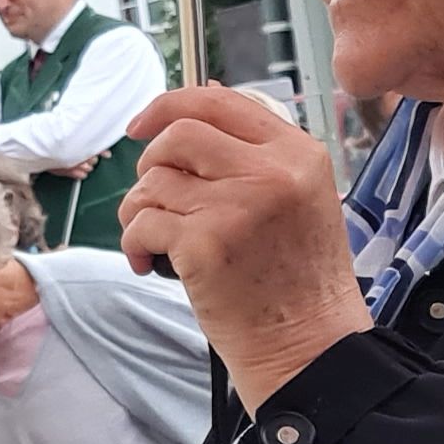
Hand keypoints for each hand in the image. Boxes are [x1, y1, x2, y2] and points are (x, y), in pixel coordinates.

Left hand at [117, 86, 372, 408]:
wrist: (309, 343)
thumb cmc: (299, 279)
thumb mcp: (300, 198)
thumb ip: (256, 153)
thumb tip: (199, 100)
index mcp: (297, 154)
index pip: (221, 101)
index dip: (170, 105)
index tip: (142, 124)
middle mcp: (270, 172)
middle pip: (180, 134)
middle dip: (150, 161)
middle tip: (153, 195)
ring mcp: (236, 206)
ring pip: (153, 182)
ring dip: (139, 209)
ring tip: (155, 238)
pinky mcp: (204, 244)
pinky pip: (142, 222)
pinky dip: (135, 242)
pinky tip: (150, 262)